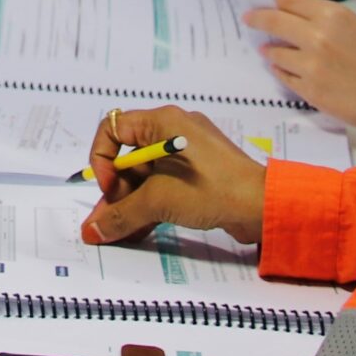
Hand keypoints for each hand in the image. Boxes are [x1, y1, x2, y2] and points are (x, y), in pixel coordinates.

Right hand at [80, 107, 267, 246]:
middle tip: (107, 222)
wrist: (262, 206)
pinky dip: (150, 205)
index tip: (110, 187)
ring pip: (146, 176)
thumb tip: (93, 230)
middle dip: (115, 192)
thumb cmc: (212, 188)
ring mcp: (188, 154)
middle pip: (128, 158)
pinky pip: (164, 186)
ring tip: (116, 233)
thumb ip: (121, 214)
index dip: (103, 158)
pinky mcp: (199, 175)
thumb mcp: (158, 200)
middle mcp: (173, 131)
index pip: (113, 128)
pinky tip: (137, 231)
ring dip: (130, 204)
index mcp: (163, 121)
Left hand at [240, 0, 355, 130]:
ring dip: (270, 50)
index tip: (259, 0)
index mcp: (333, 15)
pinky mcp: (309, 90)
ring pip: (276, 52)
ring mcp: (310, 64)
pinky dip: (281, 71)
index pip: (290, 1)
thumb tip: (299, 22)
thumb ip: (328, 23)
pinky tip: (282, 69)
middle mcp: (317, 36)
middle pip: (275, 22)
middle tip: (248, 19)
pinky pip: (284, 76)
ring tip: (268, 50)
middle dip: (257, 19)